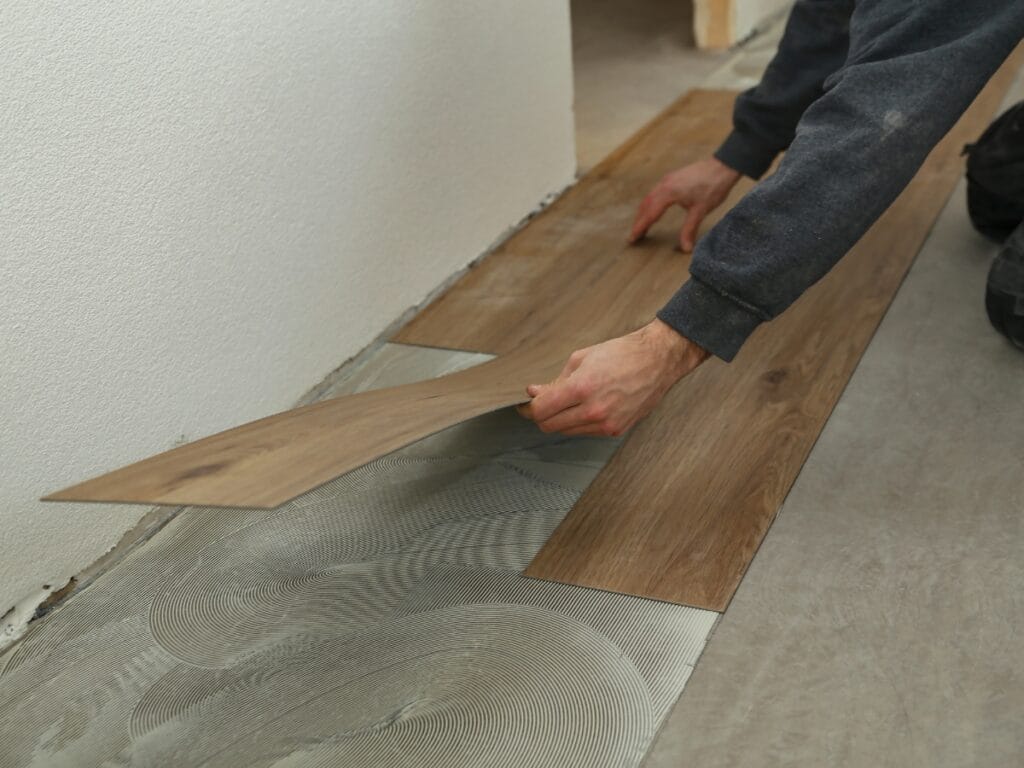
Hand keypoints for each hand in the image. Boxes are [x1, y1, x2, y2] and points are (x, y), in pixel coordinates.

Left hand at [517, 319, 708, 436]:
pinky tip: (586, 406)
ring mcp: (606, 424)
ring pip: (566, 431)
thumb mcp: (581, 358)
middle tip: (541, 403)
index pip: (540, 411)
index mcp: (582, 388)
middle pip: (549, 426)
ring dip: (560, 419)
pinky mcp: (615, 431)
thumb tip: (534, 392)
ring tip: (567, 402)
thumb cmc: (621, 354)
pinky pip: (585, 432)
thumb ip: (555, 380)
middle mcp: (593, 410)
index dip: (528, 408)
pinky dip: (579, 422)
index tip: (525, 404)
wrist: (657, 361)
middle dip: (541, 415)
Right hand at [629, 157, 740, 251]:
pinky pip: (656, 192)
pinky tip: (653, 209)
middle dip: (639, 221)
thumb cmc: (713, 186)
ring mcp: (667, 180)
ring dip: (643, 212)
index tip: (632, 238)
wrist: (723, 166)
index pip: (650, 214)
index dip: (640, 227)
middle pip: (646, 205)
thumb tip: (686, 248)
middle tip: (634, 236)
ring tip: (641, 225)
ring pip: (650, 198)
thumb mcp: (700, 211)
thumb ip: (690, 230)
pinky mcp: (673, 178)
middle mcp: (664, 185)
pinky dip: (650, 203)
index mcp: (668, 193)